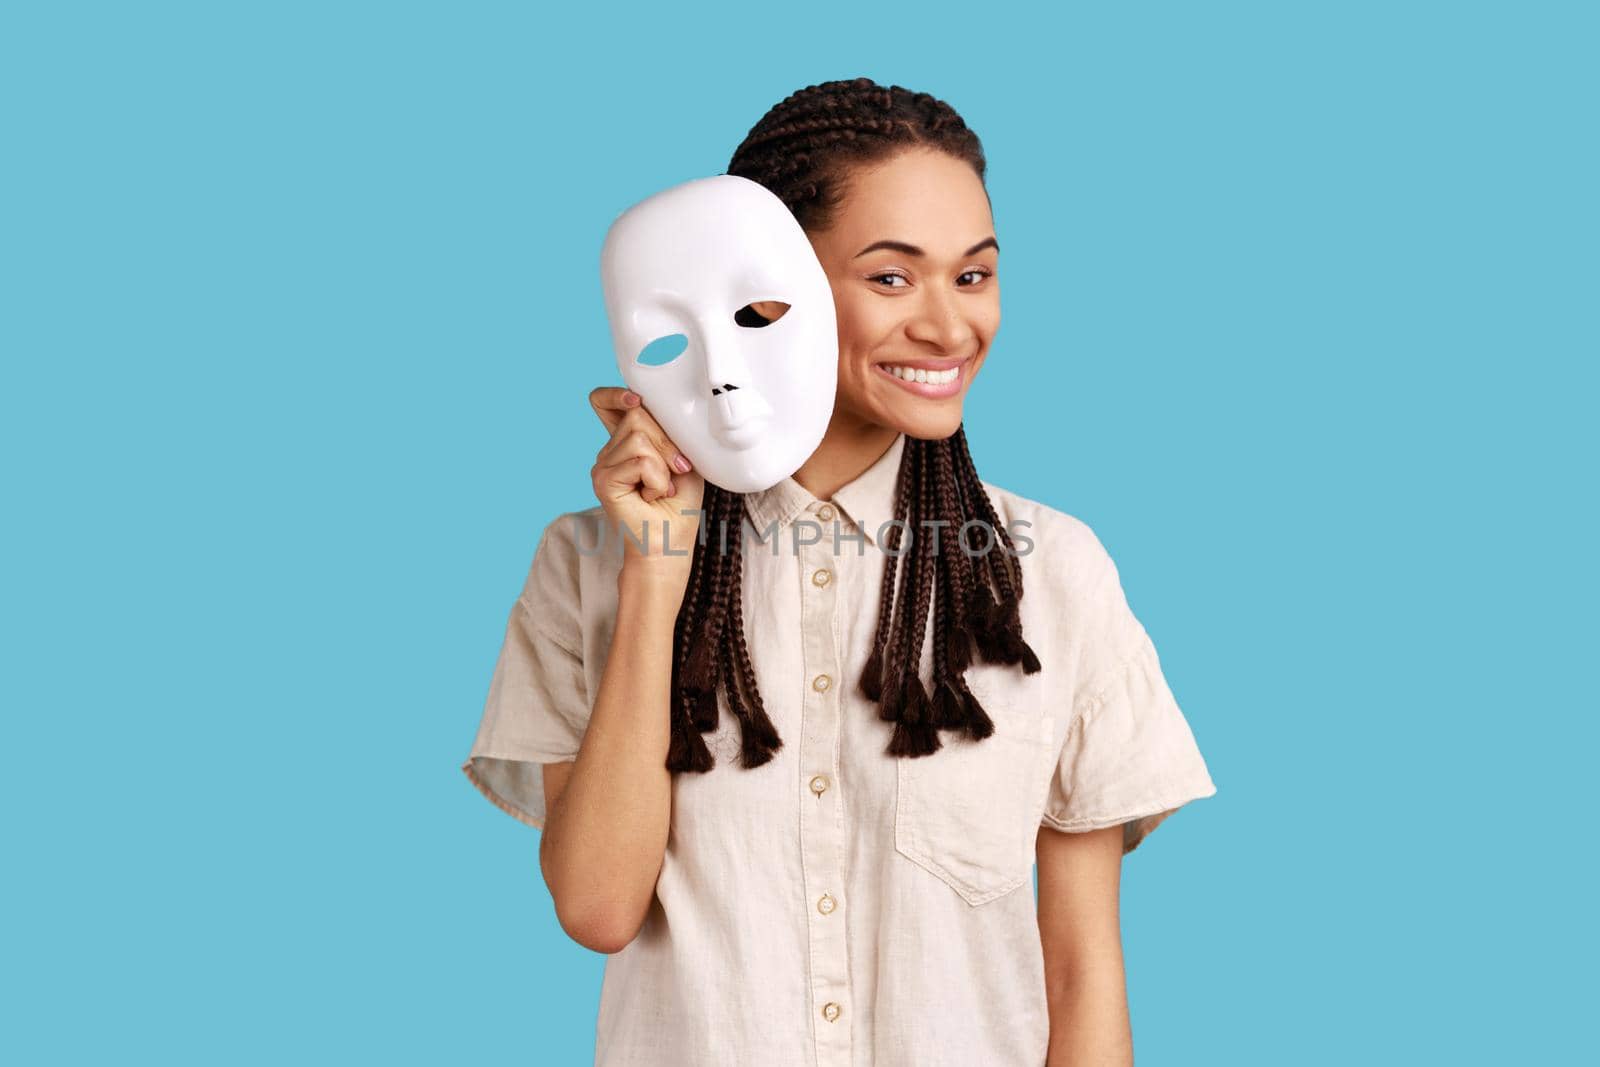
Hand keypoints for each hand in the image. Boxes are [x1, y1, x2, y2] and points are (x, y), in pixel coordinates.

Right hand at [588, 387, 705, 577]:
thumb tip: (659, 405)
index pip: (603, 402)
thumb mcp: (682, 457)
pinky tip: (653, 496)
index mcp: (624, 443)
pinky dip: (658, 479)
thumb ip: (668, 431)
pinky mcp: (603, 480)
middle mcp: (608, 452)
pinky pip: (640, 460)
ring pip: (639, 436)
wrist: (671, 545)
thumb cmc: (679, 506)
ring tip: (662, 489)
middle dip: (667, 441)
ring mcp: (602, 465)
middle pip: (636, 414)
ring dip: (664, 465)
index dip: (616, 393)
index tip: (636, 399)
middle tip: (676, 471)